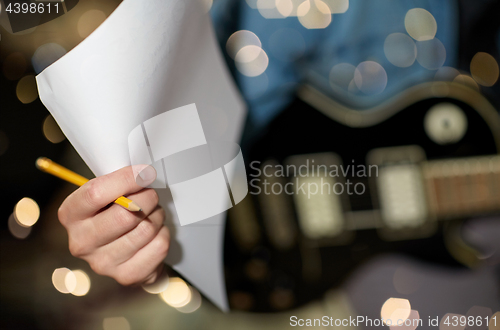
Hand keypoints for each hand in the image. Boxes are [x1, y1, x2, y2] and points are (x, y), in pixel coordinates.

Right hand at [57, 165, 168, 285]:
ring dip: (157, 216)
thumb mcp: (109, 193)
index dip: (126, 180)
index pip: (96, 193)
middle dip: (147, 199)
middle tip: (152, 195)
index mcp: (71, 215)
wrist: (126, 250)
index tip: (145, 172)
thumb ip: (119, 183)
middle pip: (125, 215)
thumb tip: (144, 174)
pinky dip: (163, 234)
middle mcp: (81, 242)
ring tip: (152, 214)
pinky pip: (158, 246)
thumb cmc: (116, 212)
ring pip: (146, 229)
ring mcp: (102, 264)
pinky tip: (155, 233)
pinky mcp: (126, 276)